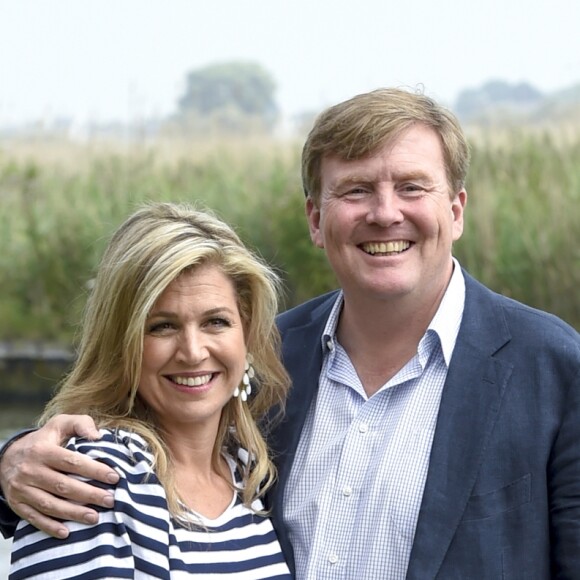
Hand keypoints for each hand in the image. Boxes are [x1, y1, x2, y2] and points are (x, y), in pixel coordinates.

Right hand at [0, 414, 119, 538]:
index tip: (114, 477)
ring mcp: (22, 489)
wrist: (8, 456)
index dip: (94, 470)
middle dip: (89, 495)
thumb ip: (81, 424)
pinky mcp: (17, 504)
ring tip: (95, 517)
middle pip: (63, 486)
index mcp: (43, 450)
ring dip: (73, 513)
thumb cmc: (44, 439)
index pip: (72, 462)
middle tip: (110, 501)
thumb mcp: (60, 424)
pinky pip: (34, 518)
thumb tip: (98, 436)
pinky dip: (49, 526)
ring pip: (50, 504)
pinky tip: (66, 532)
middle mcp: (31, 470)